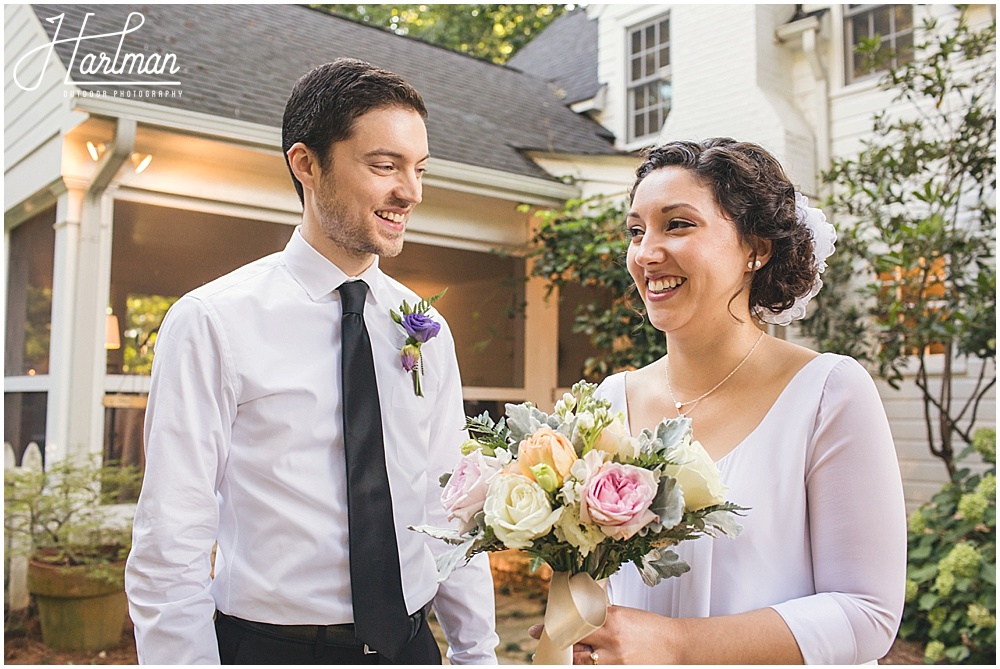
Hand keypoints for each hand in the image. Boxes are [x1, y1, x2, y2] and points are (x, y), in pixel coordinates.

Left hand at [528, 605, 678, 664]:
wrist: (677, 646)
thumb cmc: (650, 628)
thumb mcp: (623, 614)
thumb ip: (599, 615)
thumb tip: (575, 613)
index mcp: (610, 619)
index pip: (573, 622)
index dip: (552, 627)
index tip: (536, 630)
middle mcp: (611, 640)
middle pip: (573, 645)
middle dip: (555, 648)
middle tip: (540, 649)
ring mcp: (616, 660)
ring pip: (581, 663)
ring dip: (567, 662)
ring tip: (557, 661)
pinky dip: (586, 667)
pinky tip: (579, 665)